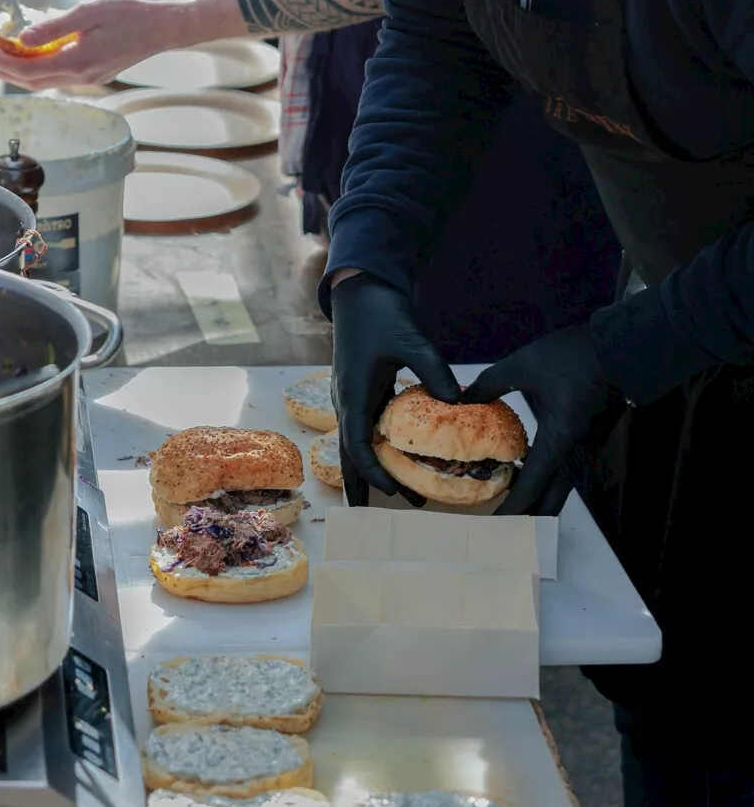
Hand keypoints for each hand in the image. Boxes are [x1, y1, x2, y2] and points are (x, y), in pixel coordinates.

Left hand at [0, 0, 188, 89]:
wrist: (162, 27)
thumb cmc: (128, 14)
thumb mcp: (87, 12)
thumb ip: (53, 27)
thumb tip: (22, 39)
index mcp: (77, 62)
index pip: (29, 70)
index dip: (4, 62)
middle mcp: (81, 76)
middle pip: (33, 81)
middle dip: (6, 71)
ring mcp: (89, 78)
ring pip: (46, 81)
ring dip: (21, 72)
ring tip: (3, 60)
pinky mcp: (95, 73)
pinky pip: (59, 76)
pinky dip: (40, 68)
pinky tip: (34, 56)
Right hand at [329, 272, 461, 507]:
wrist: (362, 290)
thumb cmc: (382, 314)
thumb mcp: (411, 339)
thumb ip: (433, 370)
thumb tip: (459, 401)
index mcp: (353, 393)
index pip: (356, 444)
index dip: (372, 472)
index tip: (393, 492)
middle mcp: (347, 400)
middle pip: (350, 453)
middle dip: (364, 485)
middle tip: (381, 516)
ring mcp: (352, 395)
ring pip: (357, 442)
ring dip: (373, 469)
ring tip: (397, 495)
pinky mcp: (361, 389)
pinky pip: (366, 427)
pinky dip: (378, 448)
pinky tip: (399, 457)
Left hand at [461, 326, 624, 515]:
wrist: (623, 349)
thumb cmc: (576, 357)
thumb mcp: (524, 365)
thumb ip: (491, 383)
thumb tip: (464, 398)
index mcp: (559, 440)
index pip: (533, 486)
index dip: (513, 506)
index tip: (496, 522)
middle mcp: (576, 453)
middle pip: (552, 498)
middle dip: (527, 513)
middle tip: (501, 520)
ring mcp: (588, 448)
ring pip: (562, 486)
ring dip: (539, 496)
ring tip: (510, 499)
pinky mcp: (592, 439)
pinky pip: (568, 471)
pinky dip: (549, 480)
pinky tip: (529, 470)